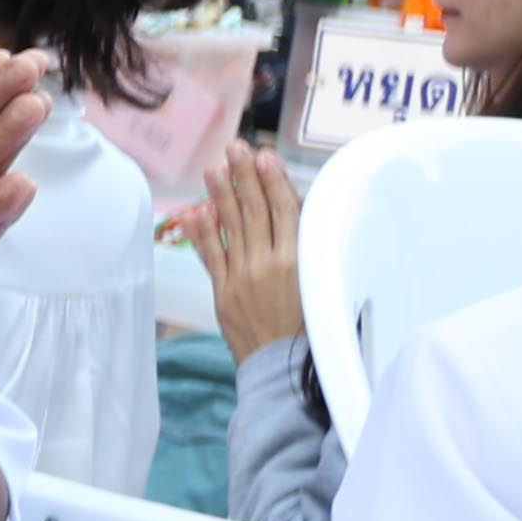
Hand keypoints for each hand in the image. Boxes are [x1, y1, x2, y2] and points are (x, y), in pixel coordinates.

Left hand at [196, 141, 307, 359]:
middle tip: (235, 148)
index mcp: (302, 262)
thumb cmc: (315, 332)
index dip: (273, 182)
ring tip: (214, 168)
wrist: (286, 373)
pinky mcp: (223, 293)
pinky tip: (194, 211)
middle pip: (255, 211)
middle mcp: (270, 264)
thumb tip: (305, 223)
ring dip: (221, 195)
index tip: (264, 157)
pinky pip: (211, 257)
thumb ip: (314, 256)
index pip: (286, 211)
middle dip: (244, 177)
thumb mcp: (327, 287)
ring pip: (231, 228)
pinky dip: (203, 233)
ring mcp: (243, 278)